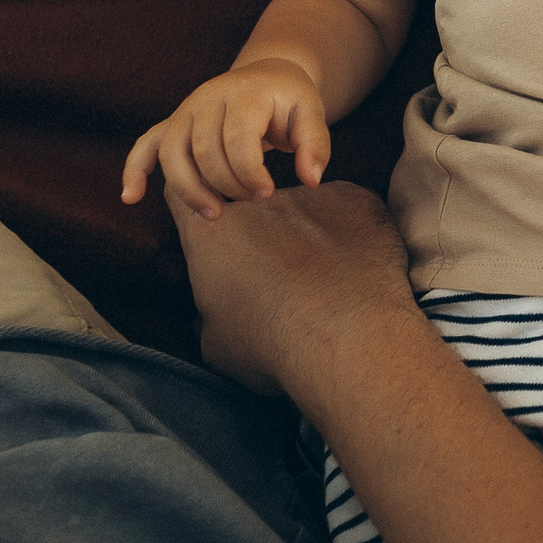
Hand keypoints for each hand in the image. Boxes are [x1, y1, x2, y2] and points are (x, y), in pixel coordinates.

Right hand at [121, 57, 330, 218]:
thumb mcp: (312, 113)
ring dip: (188, 188)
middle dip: (226, 184)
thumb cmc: (290, 100)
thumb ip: (315, 144)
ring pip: (171, 152)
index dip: (249, 172)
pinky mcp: (174, 122)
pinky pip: (145, 144)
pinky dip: (134, 169)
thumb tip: (311, 180)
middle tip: (252, 201)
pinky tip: (131, 198)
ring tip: (214, 215)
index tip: (267, 193)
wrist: (268, 75)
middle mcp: (208, 97)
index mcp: (244, 93)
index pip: (237, 137)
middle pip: (203, 150)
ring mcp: (186, 109)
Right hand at [166, 178, 415, 396]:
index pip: (185, 195)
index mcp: (214, 234)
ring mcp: (312, 195)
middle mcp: (260, 202)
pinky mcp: (357, 198)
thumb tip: (211, 313)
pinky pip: (348, 212)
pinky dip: (351, 236)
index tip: (213, 233)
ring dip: (310, 238)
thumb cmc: (278, 348)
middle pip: (253, 208)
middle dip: (263, 237)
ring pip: (304, 212)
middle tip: (283, 281)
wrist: (350, 338)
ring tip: (328, 284)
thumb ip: (211, 312)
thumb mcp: (218, 345)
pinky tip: (357, 272)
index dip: (198, 210)